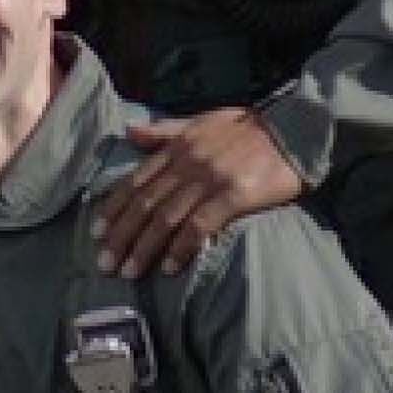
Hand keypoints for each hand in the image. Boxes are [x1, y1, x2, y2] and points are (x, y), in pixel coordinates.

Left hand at [99, 108, 306, 274]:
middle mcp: (189, 162)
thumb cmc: (247, 129)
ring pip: (166, 218)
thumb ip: (165, 131)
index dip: (114, 208)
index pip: (137, 181)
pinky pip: (200, 226)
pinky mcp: (234, 195)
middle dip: (122, 236)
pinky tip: (169, 267)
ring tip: (130, 271)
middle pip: (146, 204)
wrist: (295, 131)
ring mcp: (211, 179)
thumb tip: (131, 131)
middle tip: (105, 264)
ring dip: (144, 247)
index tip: (97, 233)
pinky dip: (181, 248)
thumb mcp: (202, 121)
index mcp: (179, 146)